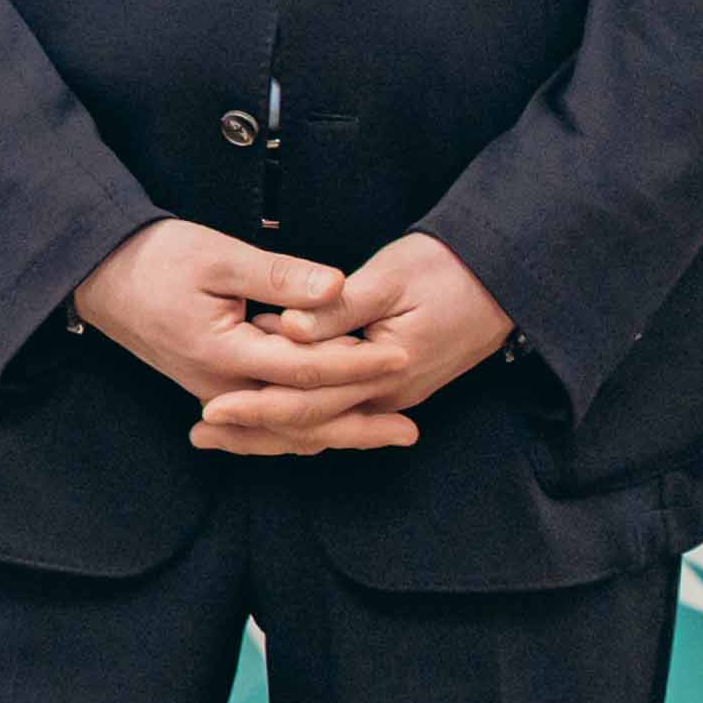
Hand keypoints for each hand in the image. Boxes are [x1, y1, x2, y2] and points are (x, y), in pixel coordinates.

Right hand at [69, 218, 398, 454]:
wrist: (97, 275)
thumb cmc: (153, 258)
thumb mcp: (216, 255)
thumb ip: (278, 276)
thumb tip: (337, 286)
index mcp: (223, 353)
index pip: (306, 369)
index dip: (357, 365)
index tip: (401, 356)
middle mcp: (220, 387)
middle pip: (301, 419)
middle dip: (359, 424)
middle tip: (409, 430)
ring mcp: (214, 393)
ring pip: (285, 428)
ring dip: (337, 433)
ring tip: (385, 434)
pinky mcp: (213, 389)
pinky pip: (267, 421)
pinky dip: (303, 428)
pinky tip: (331, 428)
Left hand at [219, 233, 517, 453]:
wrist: (502, 278)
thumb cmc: (445, 269)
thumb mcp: (388, 279)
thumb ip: (335, 308)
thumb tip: (285, 327)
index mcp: (386, 371)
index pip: (310, 401)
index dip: (257, 407)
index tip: (210, 409)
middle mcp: (389, 394)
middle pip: (312, 424)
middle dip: (254, 431)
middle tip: (199, 433)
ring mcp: (391, 394)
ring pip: (323, 424)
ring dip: (272, 429)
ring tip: (217, 432)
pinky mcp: (390, 385)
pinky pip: (338, 412)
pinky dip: (299, 416)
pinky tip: (263, 412)